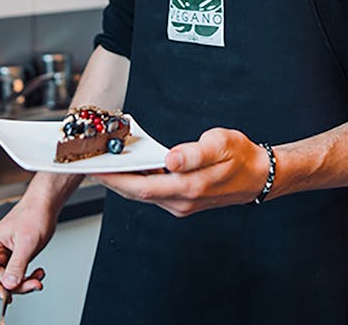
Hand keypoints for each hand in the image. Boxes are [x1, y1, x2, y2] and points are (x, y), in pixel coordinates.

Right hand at [0, 196, 53, 300]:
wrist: (45, 205)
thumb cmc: (34, 214)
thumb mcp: (26, 243)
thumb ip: (16, 266)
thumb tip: (9, 285)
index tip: (8, 297)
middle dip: (17, 285)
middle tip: (33, 285)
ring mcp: (6, 254)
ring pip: (10, 279)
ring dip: (25, 282)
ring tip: (38, 278)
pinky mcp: (16, 256)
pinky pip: (18, 274)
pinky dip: (29, 276)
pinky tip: (38, 272)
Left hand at [93, 128, 269, 216]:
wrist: (259, 175)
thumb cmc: (241, 156)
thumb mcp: (222, 144)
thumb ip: (195, 152)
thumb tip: (172, 159)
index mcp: (189, 187)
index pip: (142, 187)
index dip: (116, 179)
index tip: (96, 170)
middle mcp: (181, 201)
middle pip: (136, 193)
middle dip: (111, 181)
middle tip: (88, 165)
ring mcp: (181, 204)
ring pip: (143, 194)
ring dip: (123, 181)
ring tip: (103, 164)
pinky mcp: (182, 201)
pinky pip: (153, 193)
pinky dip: (137, 182)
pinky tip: (129, 168)